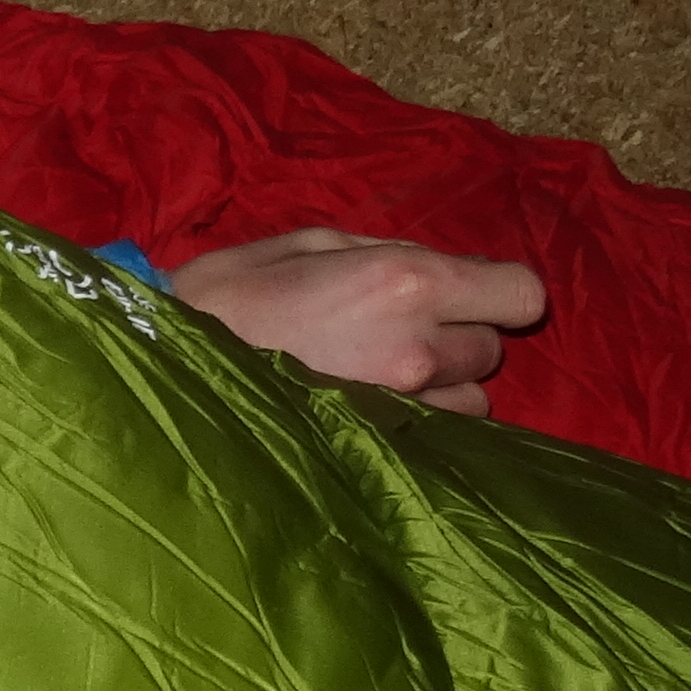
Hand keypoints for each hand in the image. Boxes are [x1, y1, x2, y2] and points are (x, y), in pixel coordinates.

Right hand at [163, 229, 546, 410]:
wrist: (169, 370)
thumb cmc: (230, 295)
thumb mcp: (309, 241)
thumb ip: (388, 250)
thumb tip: (437, 270)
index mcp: (408, 281)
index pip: (521, 294)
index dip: (498, 293)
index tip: (467, 295)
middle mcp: (420, 348)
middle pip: (491, 349)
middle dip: (456, 337)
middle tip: (396, 333)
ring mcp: (403, 408)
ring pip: (470, 402)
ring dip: (440, 388)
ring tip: (381, 376)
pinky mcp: (380, 448)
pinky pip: (434, 437)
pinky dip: (417, 422)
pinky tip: (372, 409)